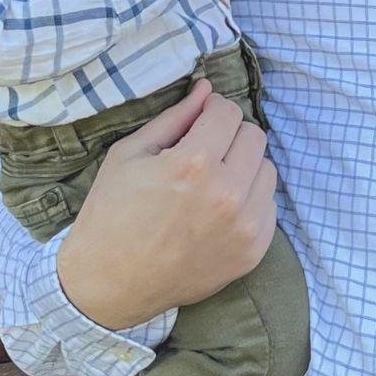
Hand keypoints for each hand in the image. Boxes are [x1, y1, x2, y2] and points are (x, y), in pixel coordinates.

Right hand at [54, 79, 277, 330]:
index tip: (198, 124)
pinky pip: (268, 207)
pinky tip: (218, 213)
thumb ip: (175, 117)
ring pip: (266, 170)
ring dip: (243, 169)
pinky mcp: (253, 252)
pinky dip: (249, 202)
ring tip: (210, 185)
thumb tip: (207, 89)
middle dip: (229, 137)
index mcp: (193, 163)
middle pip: (254, 137)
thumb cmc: (110, 214)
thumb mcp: (129, 154)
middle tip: (203, 154)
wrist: (106, 286)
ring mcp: (244, 226)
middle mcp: (227, 193)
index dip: (211, 112)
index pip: (229, 112)